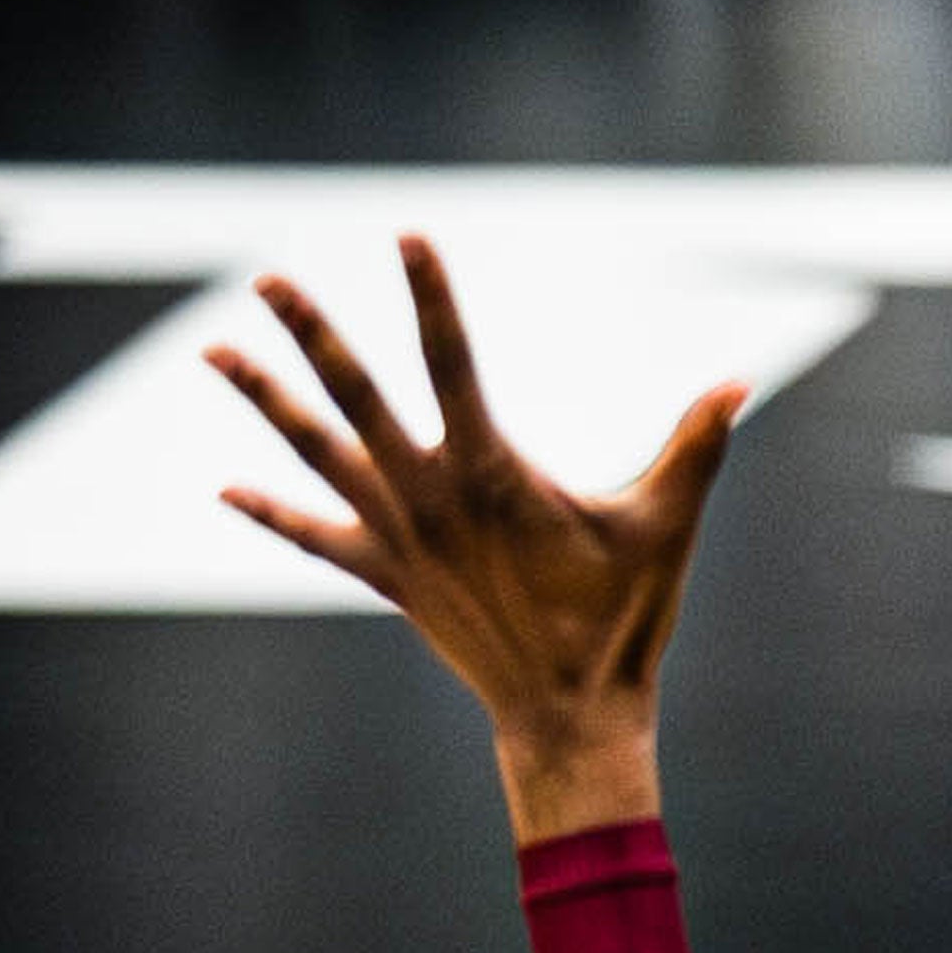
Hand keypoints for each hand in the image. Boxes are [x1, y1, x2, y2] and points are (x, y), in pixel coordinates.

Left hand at [209, 244, 740, 844]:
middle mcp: (429, 497)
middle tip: (266, 279)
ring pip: (316, 453)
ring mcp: (399, 538)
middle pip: (355, 396)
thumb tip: (737, 383)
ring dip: (265, 401)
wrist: (569, 715)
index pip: (452, 361)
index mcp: (492, 472)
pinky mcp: (387, 578)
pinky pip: (316, 538)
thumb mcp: (666, 526)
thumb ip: (694, 449)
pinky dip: (272, 513)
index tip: (408, 238)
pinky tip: (226, 490)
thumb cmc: (623, 618)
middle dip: (310, 333)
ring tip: (214, 353)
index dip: (430, 296)